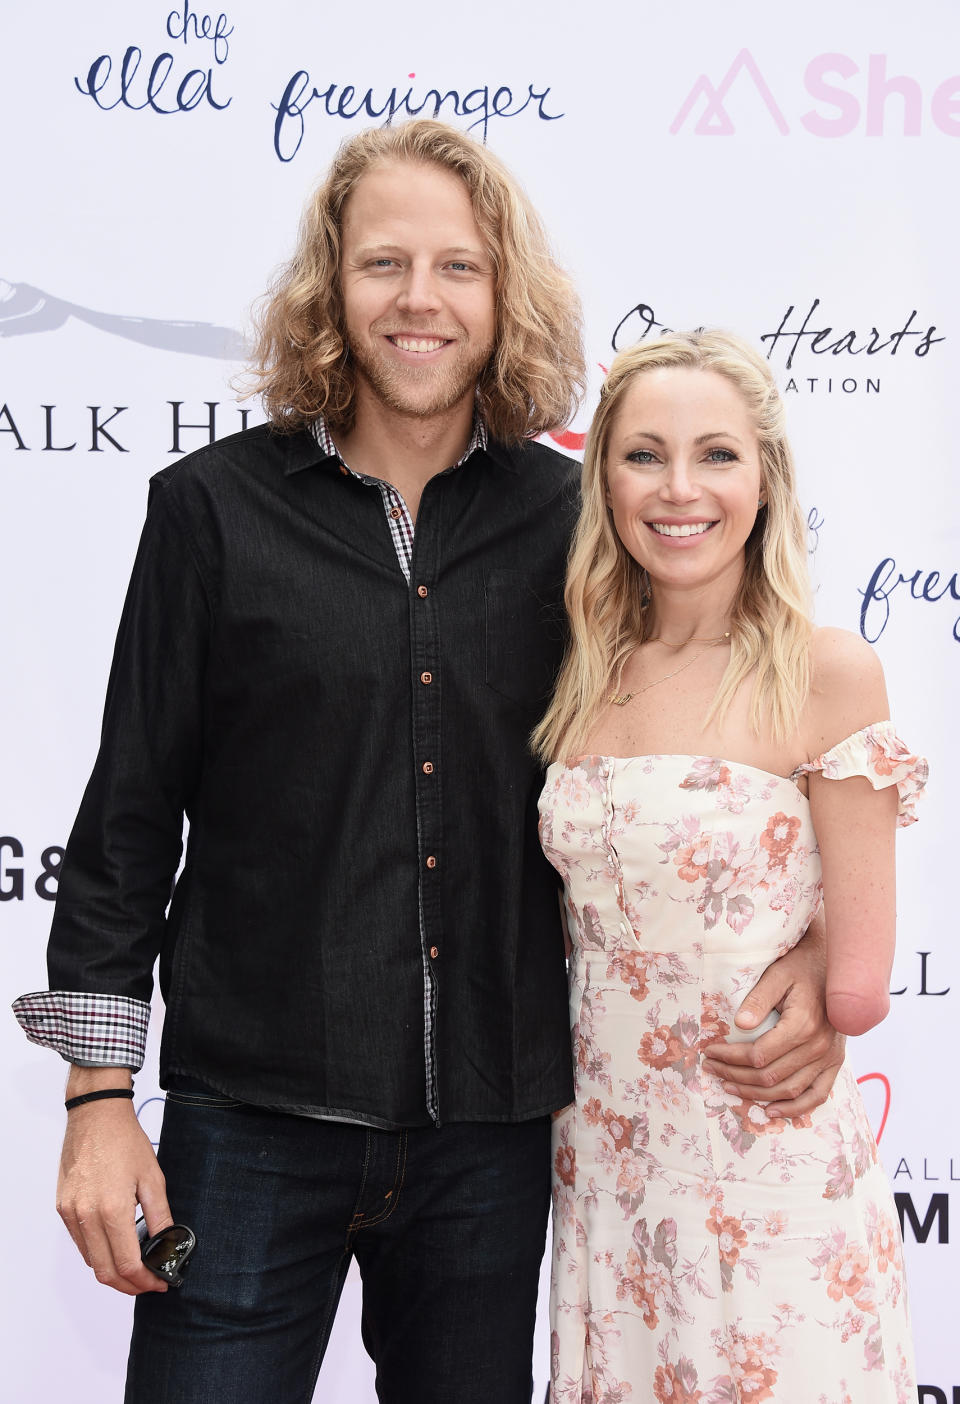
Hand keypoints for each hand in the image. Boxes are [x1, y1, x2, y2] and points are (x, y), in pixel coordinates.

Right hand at [57, 1073, 171, 1294]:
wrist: (96, 1115)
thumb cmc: (125, 1142)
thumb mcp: (153, 1178)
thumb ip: (160, 1217)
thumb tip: (168, 1245)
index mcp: (112, 1209)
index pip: (127, 1264)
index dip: (145, 1280)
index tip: (160, 1282)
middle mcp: (86, 1216)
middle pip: (105, 1271)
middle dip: (129, 1285)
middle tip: (149, 1282)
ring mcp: (71, 1213)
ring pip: (91, 1261)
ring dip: (112, 1271)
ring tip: (136, 1267)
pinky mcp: (63, 1208)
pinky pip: (80, 1243)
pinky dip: (97, 1253)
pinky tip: (115, 1246)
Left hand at [702, 918, 844, 1117]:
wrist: (836, 970)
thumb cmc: (801, 968)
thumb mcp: (777, 975)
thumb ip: (758, 999)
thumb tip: (739, 1023)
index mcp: (803, 1025)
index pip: (759, 1055)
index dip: (730, 1058)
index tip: (709, 1052)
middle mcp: (819, 1046)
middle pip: (770, 1076)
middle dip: (735, 1075)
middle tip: (712, 1069)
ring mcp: (829, 1058)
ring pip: (789, 1090)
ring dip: (756, 1094)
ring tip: (729, 1087)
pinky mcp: (835, 1063)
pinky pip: (817, 1095)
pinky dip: (795, 1109)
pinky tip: (772, 1111)